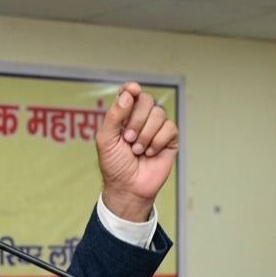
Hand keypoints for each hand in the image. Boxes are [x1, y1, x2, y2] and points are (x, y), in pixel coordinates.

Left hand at [96, 82, 178, 221]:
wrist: (128, 187)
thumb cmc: (114, 165)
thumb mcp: (106, 140)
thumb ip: (114, 116)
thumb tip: (128, 94)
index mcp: (123, 116)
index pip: (130, 93)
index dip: (132, 88)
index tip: (133, 90)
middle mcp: (140, 118)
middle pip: (146, 100)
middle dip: (136, 120)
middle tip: (128, 139)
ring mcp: (156, 128)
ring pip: (159, 113)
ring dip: (145, 134)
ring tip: (137, 150)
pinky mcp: (169, 139)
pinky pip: (170, 128)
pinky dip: (157, 141)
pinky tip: (150, 153)